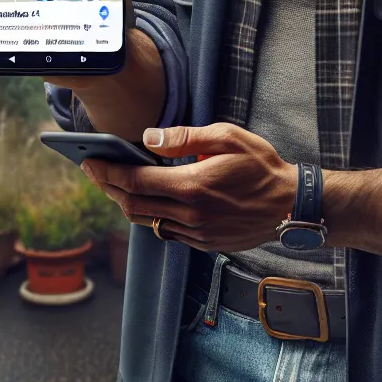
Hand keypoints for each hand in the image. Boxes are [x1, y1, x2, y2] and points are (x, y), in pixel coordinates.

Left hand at [81, 124, 298, 252]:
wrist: (291, 206)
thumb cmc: (262, 166)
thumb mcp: (228, 138)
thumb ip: (185, 138)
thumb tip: (147, 139)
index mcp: (192, 186)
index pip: (135, 181)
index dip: (107, 172)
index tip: (90, 161)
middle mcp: (190, 215)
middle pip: (133, 204)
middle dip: (108, 187)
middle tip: (94, 171)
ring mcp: (196, 233)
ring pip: (146, 222)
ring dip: (125, 203)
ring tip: (115, 184)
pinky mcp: (203, 243)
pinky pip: (166, 231)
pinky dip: (151, 215)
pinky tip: (148, 200)